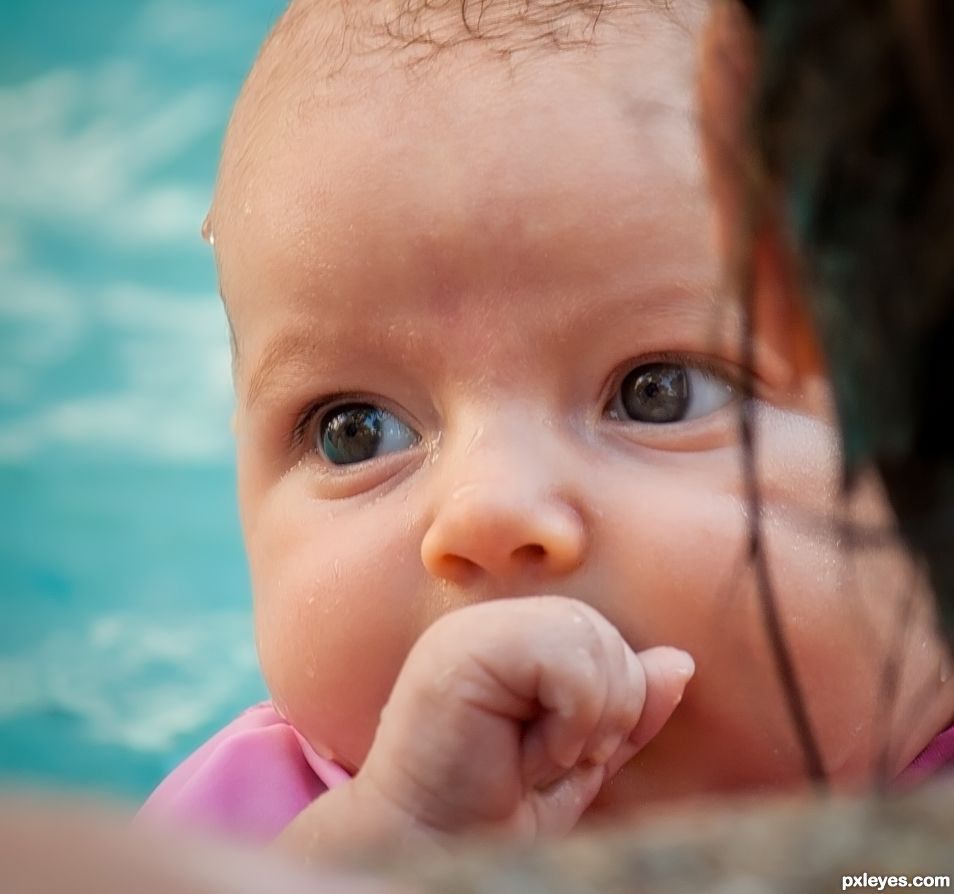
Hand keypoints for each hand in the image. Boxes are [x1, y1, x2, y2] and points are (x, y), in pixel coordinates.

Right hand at [279, 597, 693, 857]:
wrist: (428, 851)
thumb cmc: (492, 810)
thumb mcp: (579, 756)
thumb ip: (625, 707)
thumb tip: (680, 662)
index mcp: (514, 638)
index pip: (601, 633)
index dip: (615, 697)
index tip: (572, 751)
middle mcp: (492, 621)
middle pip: (601, 631)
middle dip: (606, 710)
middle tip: (556, 755)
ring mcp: (475, 628)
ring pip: (589, 638)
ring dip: (586, 719)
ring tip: (539, 754)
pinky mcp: (465, 647)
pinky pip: (564, 657)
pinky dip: (571, 717)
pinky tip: (526, 750)